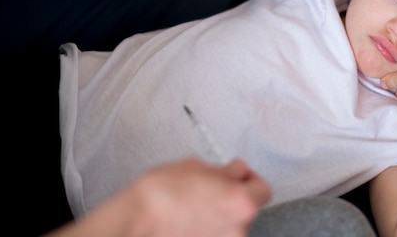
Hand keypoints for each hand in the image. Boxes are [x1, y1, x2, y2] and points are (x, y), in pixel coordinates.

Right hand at [46, 158, 270, 236]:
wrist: (134, 224)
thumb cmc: (160, 194)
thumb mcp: (197, 167)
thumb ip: (226, 171)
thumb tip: (236, 172)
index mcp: (242, 202)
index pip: (262, 188)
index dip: (249, 178)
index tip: (238, 174)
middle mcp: (238, 229)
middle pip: (245, 209)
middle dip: (231, 197)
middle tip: (209, 189)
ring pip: (228, 226)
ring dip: (218, 216)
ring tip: (192, 208)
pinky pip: (214, 235)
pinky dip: (206, 230)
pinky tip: (188, 222)